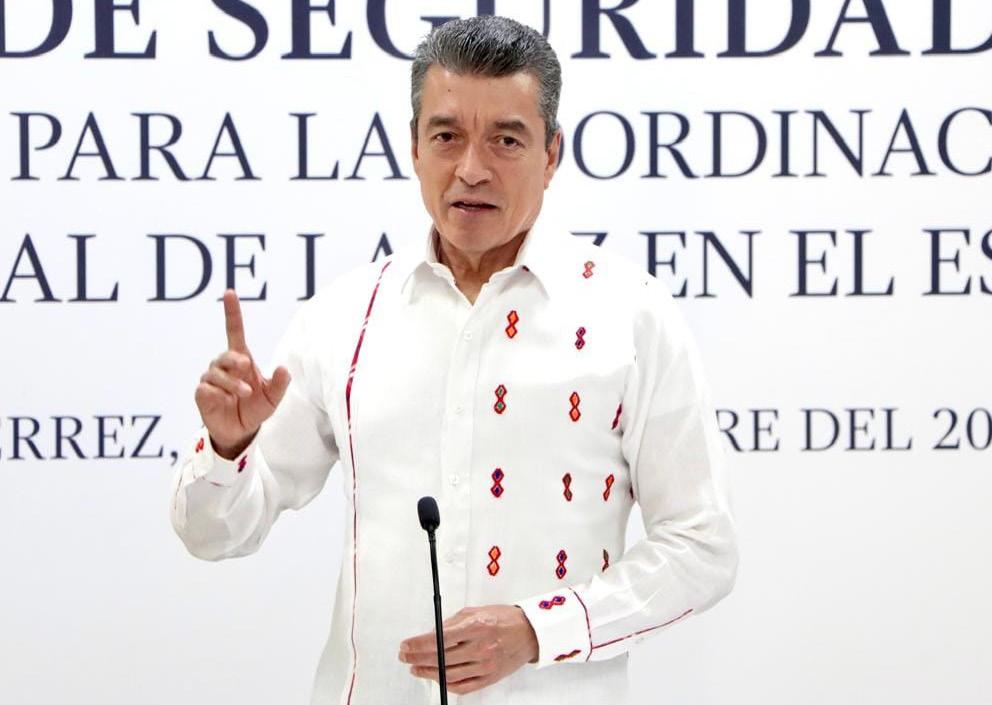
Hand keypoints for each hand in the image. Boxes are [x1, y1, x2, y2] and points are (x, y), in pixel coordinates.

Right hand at [194, 289, 291, 458]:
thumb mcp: (273, 398)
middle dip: (234, 359)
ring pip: (215, 373)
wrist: (240, 431)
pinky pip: (207, 389)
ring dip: (232, 383)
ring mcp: (211, 379)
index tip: (230, 293)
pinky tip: (226, 402)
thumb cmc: (256, 408)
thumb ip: (279, 384)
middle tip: (247, 367)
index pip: (234, 330)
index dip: (232, 312)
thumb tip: (284, 369)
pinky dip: (219, 395)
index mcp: (242, 359)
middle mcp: (224, 366)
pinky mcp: (202, 393)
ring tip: (245, 393)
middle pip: (225, 354)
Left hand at [398, 604, 538, 695]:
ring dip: (428, 673)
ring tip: (416, 668)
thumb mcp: (476, 611)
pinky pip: (463, 687)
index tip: (406, 644)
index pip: (439, 639)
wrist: (530, 633)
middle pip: (440, 658)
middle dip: (417, 658)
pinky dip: (446, 684)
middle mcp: (481, 647)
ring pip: (449, 675)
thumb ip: (452, 622)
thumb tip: (430, 633)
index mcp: (476, 627)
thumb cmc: (503, 619)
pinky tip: (436, 678)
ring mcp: (485, 666)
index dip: (418, 644)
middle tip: (405, 656)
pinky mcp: (489, 678)